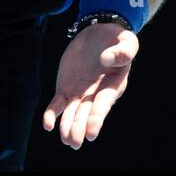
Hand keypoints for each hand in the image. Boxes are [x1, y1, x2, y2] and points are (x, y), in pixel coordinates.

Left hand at [42, 22, 138, 148]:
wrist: (98, 32)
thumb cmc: (117, 39)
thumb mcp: (127, 41)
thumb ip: (122, 51)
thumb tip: (106, 59)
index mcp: (112, 85)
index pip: (103, 104)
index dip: (96, 118)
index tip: (91, 133)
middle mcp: (96, 94)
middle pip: (86, 114)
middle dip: (79, 128)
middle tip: (74, 142)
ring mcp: (80, 93)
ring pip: (72, 113)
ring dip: (67, 126)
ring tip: (65, 139)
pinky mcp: (66, 88)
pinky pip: (58, 104)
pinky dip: (52, 114)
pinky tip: (48, 124)